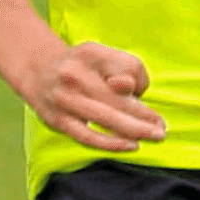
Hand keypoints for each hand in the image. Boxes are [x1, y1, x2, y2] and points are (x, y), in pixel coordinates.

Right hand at [30, 40, 167, 151]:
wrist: (36, 70)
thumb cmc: (80, 66)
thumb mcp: (102, 55)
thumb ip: (126, 67)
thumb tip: (133, 91)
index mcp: (90, 54)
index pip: (128, 68)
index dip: (140, 82)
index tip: (142, 93)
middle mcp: (75, 74)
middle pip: (119, 98)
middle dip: (146, 116)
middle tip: (162, 129)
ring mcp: (65, 98)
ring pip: (107, 118)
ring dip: (136, 130)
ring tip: (156, 136)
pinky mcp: (57, 120)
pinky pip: (88, 137)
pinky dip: (112, 143)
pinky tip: (132, 145)